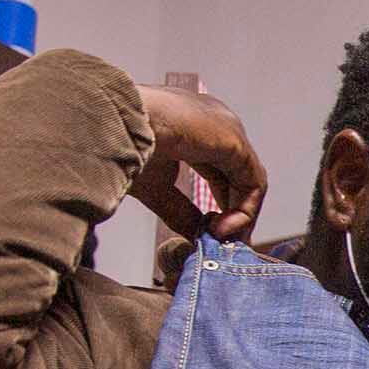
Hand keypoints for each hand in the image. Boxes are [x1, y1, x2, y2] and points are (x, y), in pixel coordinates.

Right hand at [131, 84, 265, 241]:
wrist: (114, 124)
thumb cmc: (122, 147)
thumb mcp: (154, 187)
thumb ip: (179, 211)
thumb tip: (197, 236)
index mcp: (193, 126)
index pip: (218, 170)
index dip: (221, 205)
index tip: (211, 234)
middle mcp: (215, 123)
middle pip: (238, 176)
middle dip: (234, 214)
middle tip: (225, 245)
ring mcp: (227, 128)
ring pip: (249, 181)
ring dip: (240, 217)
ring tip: (221, 241)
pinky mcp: (234, 140)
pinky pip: (254, 183)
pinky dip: (244, 211)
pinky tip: (222, 230)